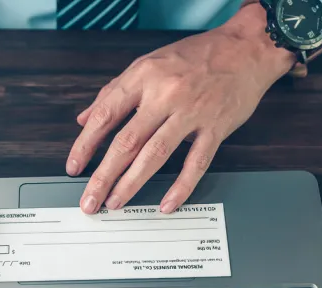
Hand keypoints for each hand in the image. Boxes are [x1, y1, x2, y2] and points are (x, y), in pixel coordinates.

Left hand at [67, 4, 295, 213]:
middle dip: (103, 175)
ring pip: (155, 155)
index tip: (74, 167)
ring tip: (116, 202)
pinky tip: (166, 204)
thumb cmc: (198, 55)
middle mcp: (165, 94)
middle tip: (90, 199)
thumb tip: (85, 118)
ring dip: (132, 183)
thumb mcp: (149, 62)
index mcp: (144, 76)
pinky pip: (195, 164)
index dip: (86, 145)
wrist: (247, 47)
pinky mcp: (216, 128)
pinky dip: (180, 187)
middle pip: (126, 142)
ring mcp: (191, 112)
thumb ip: (115, 91)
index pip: (106, 115)